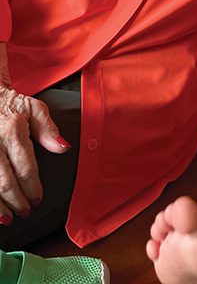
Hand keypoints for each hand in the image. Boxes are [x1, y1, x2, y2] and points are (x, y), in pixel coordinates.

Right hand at [0, 84, 69, 223]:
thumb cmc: (11, 105)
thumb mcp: (34, 109)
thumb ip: (48, 129)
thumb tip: (63, 148)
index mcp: (12, 132)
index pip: (25, 167)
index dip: (32, 188)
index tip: (38, 199)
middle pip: (4, 181)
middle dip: (16, 201)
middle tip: (25, 211)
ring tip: (8, 217)